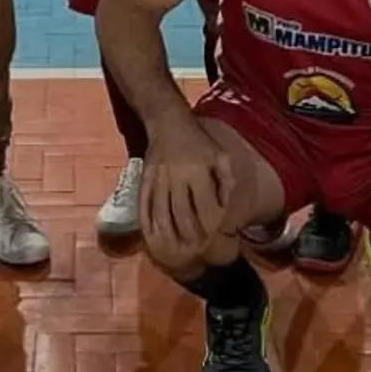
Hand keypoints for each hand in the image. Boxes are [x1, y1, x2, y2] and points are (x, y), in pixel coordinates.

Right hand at [140, 118, 234, 269]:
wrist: (168, 122)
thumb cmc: (199, 142)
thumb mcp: (221, 156)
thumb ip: (227, 182)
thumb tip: (224, 208)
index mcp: (198, 172)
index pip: (204, 209)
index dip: (210, 227)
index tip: (212, 237)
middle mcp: (176, 178)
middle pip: (182, 217)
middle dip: (190, 237)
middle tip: (196, 248)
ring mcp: (158, 179)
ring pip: (161, 215)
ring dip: (169, 236)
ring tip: (176, 249)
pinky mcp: (145, 178)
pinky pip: (144, 205)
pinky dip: (147, 223)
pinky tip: (152, 236)